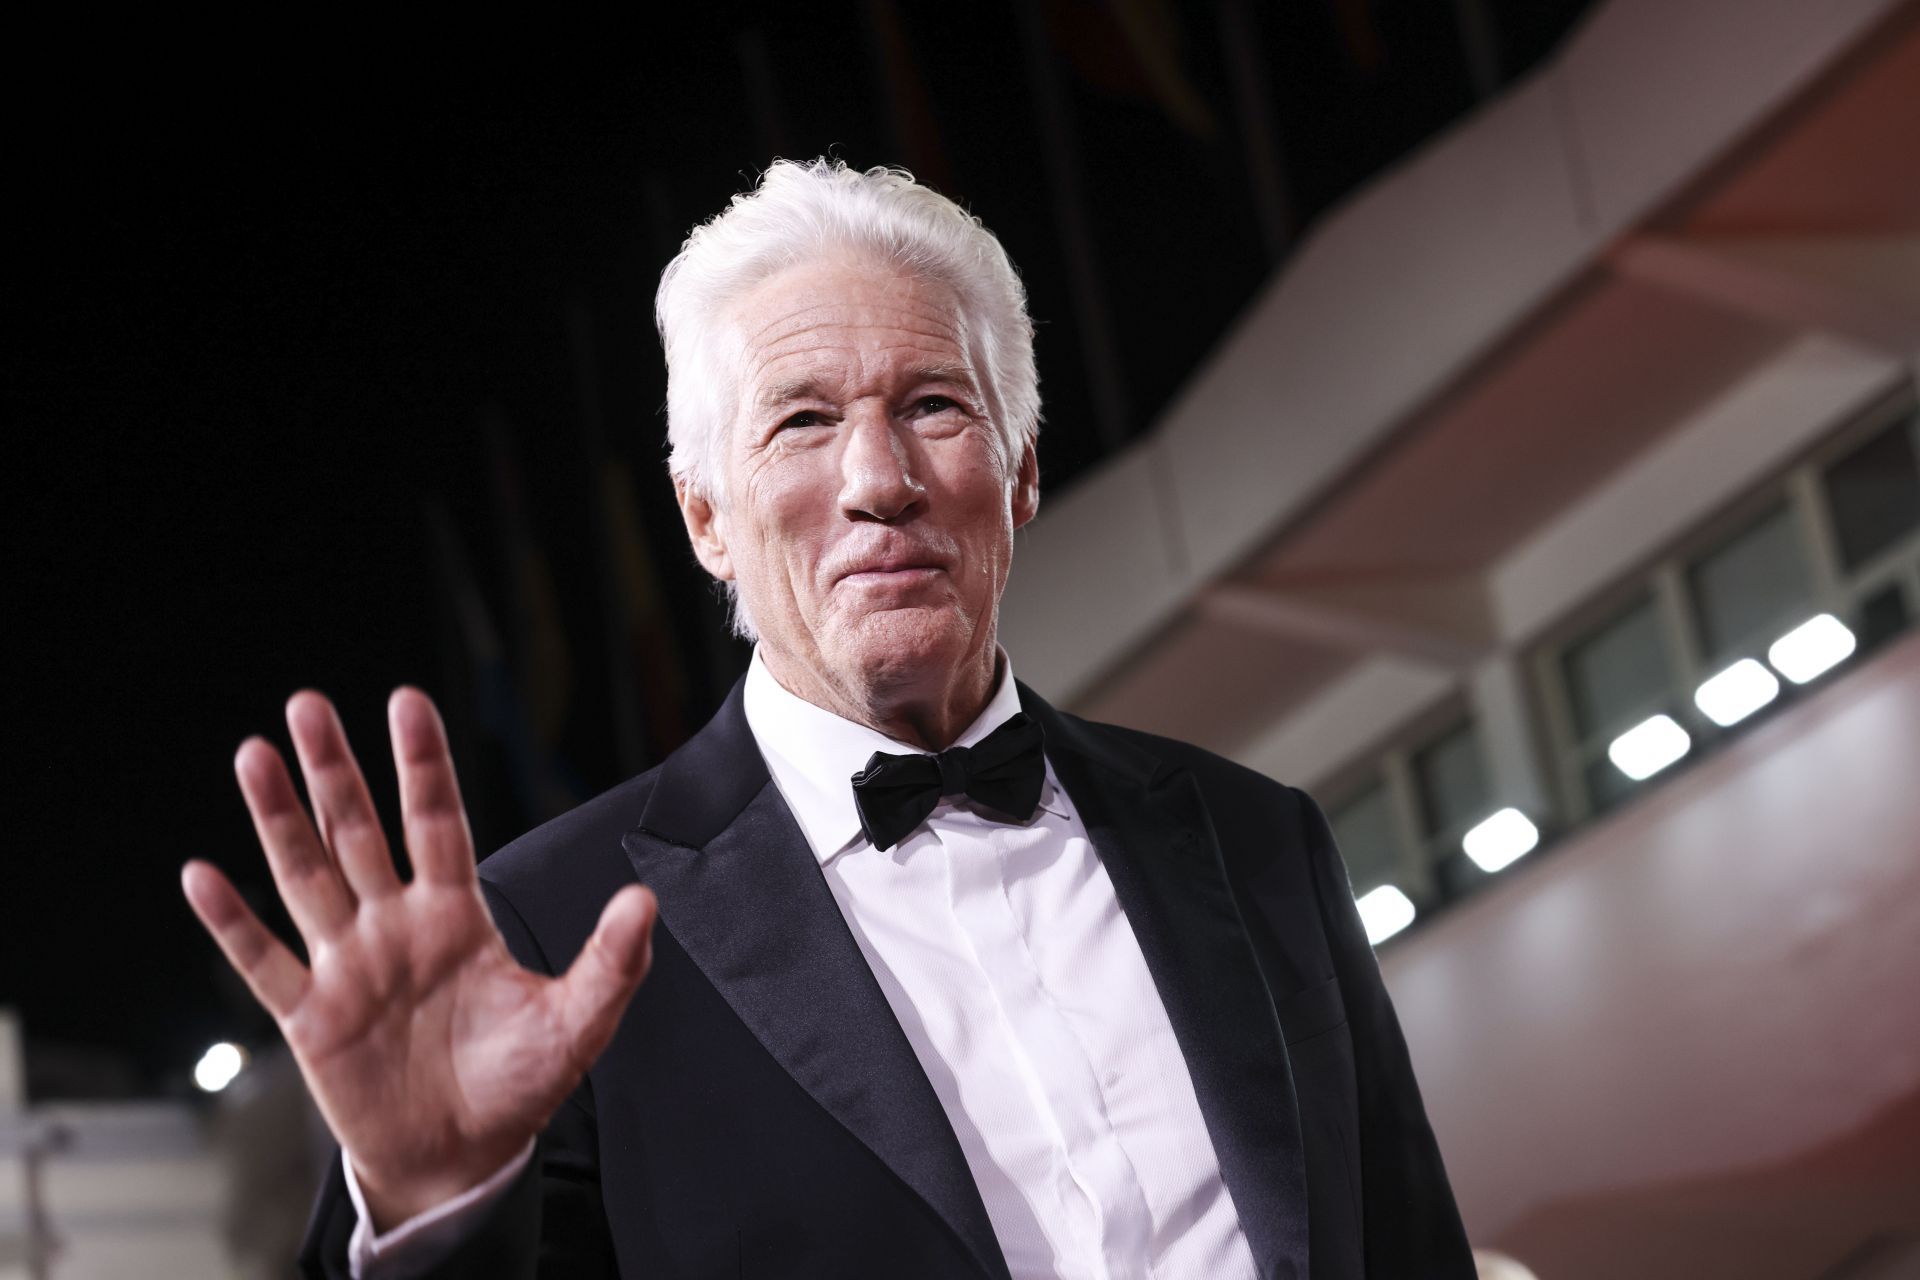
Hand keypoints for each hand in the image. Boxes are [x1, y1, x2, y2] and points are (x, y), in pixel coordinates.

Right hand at [182, 688, 655, 1227]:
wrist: (462, 1156)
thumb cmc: (517, 1083)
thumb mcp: (576, 1022)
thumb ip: (611, 962)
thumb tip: (644, 900)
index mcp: (456, 915)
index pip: (437, 822)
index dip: (423, 765)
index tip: (408, 703)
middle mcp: (396, 925)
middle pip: (359, 831)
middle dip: (335, 769)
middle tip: (309, 704)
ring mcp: (348, 965)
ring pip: (306, 876)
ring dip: (279, 819)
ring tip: (254, 756)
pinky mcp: (311, 1016)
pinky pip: (263, 961)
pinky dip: (232, 921)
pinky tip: (203, 874)